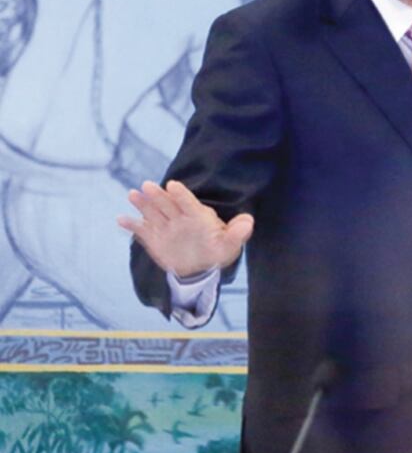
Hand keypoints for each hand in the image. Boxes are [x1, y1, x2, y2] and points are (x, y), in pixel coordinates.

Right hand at [117, 180, 253, 277]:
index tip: (173, 185)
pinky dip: (131, 225)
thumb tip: (248, 221)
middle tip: (148, 186)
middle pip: (167, 204)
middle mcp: (179, 218)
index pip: (188, 203)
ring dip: (142, 204)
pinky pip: (141, 231)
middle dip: (158, 195)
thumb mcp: (230, 244)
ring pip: (152, 212)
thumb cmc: (217, 251)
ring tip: (132, 195)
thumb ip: (237, 233)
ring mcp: (165, 227)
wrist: (200, 267)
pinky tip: (121, 219)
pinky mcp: (154, 238)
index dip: (181, 194)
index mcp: (197, 216)